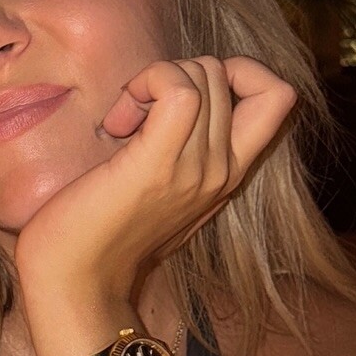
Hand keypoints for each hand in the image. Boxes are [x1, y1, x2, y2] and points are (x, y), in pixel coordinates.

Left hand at [12, 55, 297, 302]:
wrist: (76, 285)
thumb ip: (185, 147)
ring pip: (202, 73)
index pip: (278, 95)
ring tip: (123, 123)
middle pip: (223, 71)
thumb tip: (175, 96)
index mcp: (229, 173)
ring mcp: (197, 169)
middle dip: (172, 74)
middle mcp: (223, 170)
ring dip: (153, 80)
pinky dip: (148, 82)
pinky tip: (119, 120)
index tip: (182, 93)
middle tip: (132, 116)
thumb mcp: (163, 186)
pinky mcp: (159, 165)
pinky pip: (178, 89)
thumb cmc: (102, 232)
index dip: (235, 70)